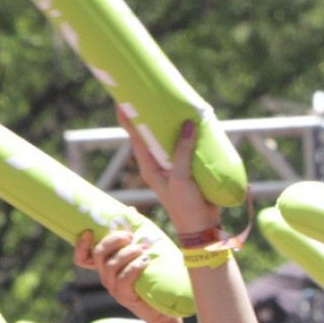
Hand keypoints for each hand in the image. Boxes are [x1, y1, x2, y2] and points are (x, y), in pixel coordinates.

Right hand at [74, 230, 163, 322]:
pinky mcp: (124, 297)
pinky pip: (124, 279)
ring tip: (143, 248)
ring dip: (128, 253)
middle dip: (113, 240)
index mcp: (106, 266)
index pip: (82, 258)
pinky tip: (146, 261)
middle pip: (98, 254)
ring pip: (111, 265)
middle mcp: (105, 277)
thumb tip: (131, 211)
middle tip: (130, 236)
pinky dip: (134, 267)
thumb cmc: (153, 278)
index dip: (81, 246)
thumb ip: (134, 236)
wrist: (163, 307)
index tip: (88, 231)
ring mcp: (113, 288)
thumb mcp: (141, 254)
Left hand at [118, 109, 218, 236]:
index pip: (134, 135)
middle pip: (151, 133)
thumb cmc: (184, 205)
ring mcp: (173, 165)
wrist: (202, 228)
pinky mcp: (189, 169)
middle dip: (151, 114)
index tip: (122, 98)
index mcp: (148, 164)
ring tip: (177, 104)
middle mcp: (158, 163)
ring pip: (170, 139)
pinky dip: (190, 135)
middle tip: (153, 94)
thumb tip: (188, 123)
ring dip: (173, 123)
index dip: (127, 116)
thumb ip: (182, 151)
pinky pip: (187, 147)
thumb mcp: (180, 177)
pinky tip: (198, 124)